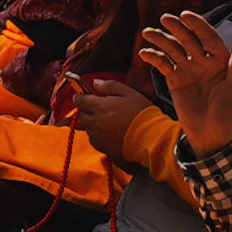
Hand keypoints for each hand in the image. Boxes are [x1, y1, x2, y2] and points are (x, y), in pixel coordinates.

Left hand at [52, 70, 172, 175]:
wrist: (151, 139)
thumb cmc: (142, 114)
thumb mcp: (130, 93)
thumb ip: (110, 86)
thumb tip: (96, 82)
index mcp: (100, 106)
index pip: (81, 100)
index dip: (80, 97)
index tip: (81, 96)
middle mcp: (96, 122)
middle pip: (82, 115)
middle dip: (86, 110)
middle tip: (96, 108)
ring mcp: (98, 136)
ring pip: (87, 128)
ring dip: (92, 123)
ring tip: (105, 121)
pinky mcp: (103, 148)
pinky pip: (93, 139)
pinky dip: (97, 135)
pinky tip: (108, 133)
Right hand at [140, 13, 231, 152]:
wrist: (212, 135)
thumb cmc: (229, 112)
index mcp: (220, 60)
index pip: (208, 37)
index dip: (197, 25)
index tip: (185, 15)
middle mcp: (203, 61)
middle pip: (188, 40)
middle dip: (177, 29)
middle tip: (165, 18)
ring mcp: (188, 70)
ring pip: (173, 50)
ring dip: (161, 40)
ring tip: (148, 33)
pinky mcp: (175, 80)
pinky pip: (163, 65)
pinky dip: (154, 58)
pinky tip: (144, 53)